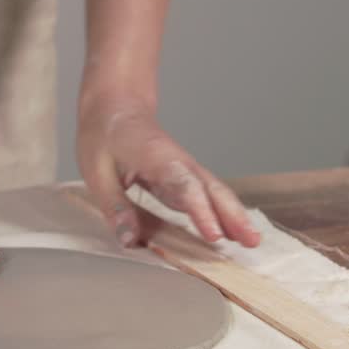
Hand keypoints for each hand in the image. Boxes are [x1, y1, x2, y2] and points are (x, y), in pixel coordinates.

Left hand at [77, 94, 260, 247]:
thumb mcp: (97, 173)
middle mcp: (179, 162)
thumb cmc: (104, 135)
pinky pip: (206, 196)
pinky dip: (221, 213)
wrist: (114, 106)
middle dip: (233, 216)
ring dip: (234, 216)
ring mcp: (184, 169)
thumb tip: (130, 241)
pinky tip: (231, 233)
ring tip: (251, 242)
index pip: (185, 186)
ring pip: (215, 192)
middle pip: (212, 188)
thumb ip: (116, 208)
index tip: (214, 234)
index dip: (201, 211)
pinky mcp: (182, 178)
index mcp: (157, 157)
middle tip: (251, 241)